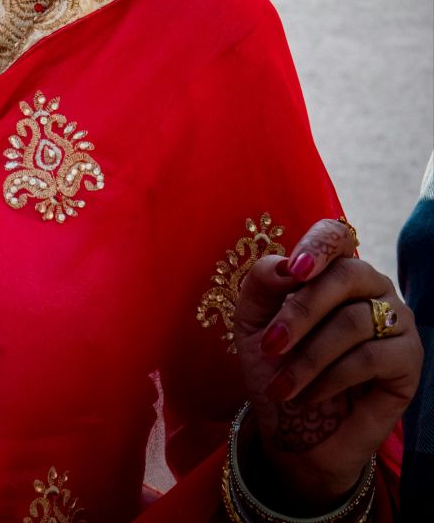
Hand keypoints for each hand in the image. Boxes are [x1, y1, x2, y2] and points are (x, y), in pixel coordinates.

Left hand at [232, 217, 420, 510]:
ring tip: (281, 386)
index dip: (319, 246)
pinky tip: (309, 396)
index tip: (295, 271)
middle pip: (346, 275)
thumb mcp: (252, 323)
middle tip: (270, 346)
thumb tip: (286, 266)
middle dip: (301, 312)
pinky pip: (371, 358)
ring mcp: (396, 321)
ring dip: (308, 358)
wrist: (293, 427)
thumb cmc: (275, 367)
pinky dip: (330, 378)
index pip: (336, 236)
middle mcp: (371, 288)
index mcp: (332, 270)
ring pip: (355, 321)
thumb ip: (262, 285)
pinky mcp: (409, 360)